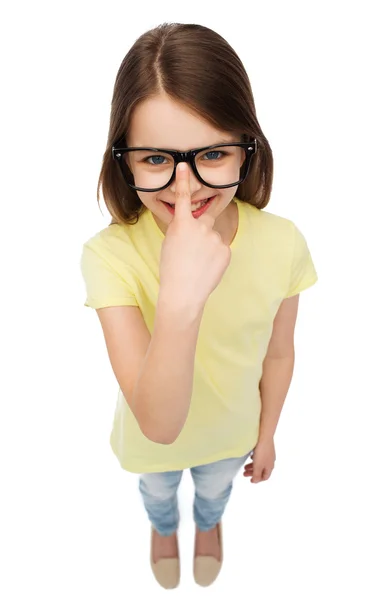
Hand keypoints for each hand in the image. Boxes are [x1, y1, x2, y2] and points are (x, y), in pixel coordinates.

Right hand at [159, 163, 231, 308]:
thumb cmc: (171, 270)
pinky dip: (215, 257)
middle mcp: (200, 227)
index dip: (183, 181)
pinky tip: (207, 268)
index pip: (183, 198)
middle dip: (201, 228)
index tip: (184, 166)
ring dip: (207, 247)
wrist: (184, 292)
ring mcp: (215, 238)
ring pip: (212, 238)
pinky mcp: (226, 250)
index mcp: (182, 225)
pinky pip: (221, 249)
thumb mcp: (170, 244)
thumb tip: (191, 226)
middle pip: (205, 219)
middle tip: (192, 249)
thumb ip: (181, 230)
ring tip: (197, 264)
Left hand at [243, 437, 275, 482]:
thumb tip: (255, 481)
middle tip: (244, 473)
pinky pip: (260, 456)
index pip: (265, 477)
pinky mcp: (266, 447)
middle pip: (262, 470)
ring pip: (260, 463)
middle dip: (253, 473)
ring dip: (252, 466)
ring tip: (245, 465)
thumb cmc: (262, 451)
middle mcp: (271, 461)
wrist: (264, 436)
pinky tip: (251, 456)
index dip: (257, 480)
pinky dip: (255, 458)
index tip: (250, 480)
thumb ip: (256, 475)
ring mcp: (269, 454)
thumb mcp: (257, 466)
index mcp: (270, 467)